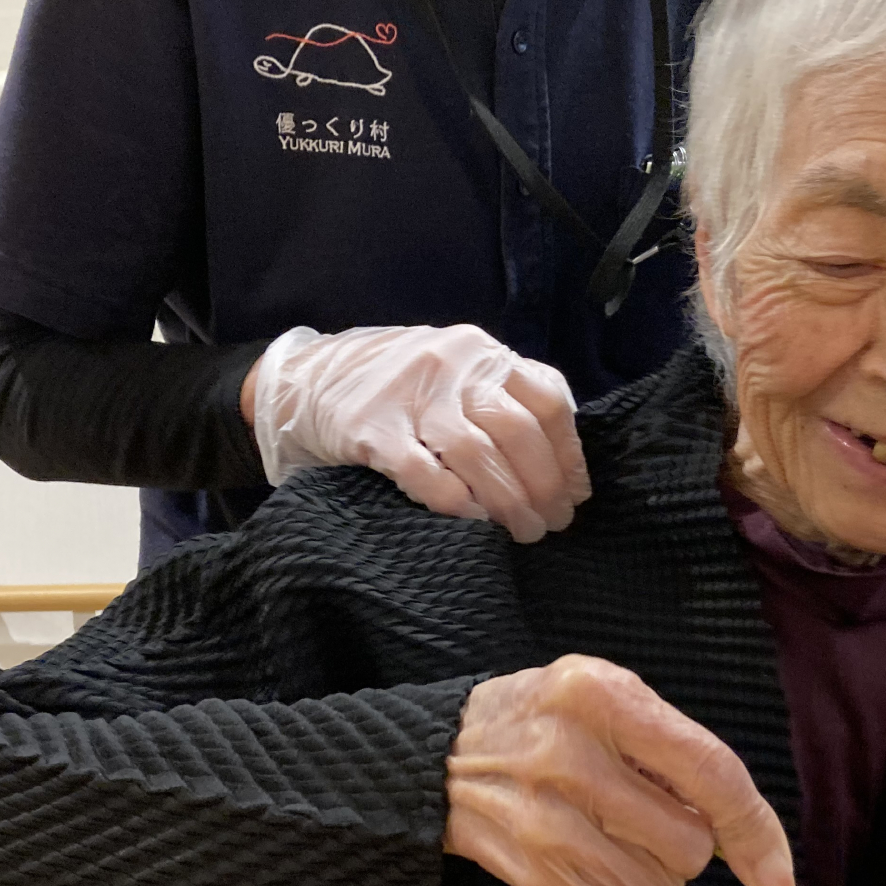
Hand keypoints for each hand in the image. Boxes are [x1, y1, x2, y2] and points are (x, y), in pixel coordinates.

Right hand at [245, 324, 590, 542]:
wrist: (310, 376)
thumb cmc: (401, 384)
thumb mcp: (459, 370)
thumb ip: (506, 394)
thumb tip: (562, 456)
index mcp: (483, 353)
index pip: (547, 402)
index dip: (569, 456)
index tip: (574, 496)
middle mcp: (452, 365)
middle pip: (518, 430)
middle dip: (544, 486)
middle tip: (550, 524)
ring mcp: (410, 394)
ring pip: (477, 452)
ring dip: (508, 501)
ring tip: (522, 532)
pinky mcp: (371, 428)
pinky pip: (423, 471)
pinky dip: (454, 500)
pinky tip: (471, 520)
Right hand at [444, 655, 794, 885]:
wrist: (441, 758)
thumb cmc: (542, 721)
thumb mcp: (604, 695)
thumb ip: (670, 744)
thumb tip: (743, 831)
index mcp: (602, 697)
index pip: (708, 770)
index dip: (754, 828)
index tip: (776, 872)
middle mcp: (572, 759)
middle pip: (690, 844)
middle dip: (689, 842)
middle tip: (646, 815)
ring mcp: (549, 825)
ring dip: (662, 880)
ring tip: (618, 841)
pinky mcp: (538, 878)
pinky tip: (622, 884)